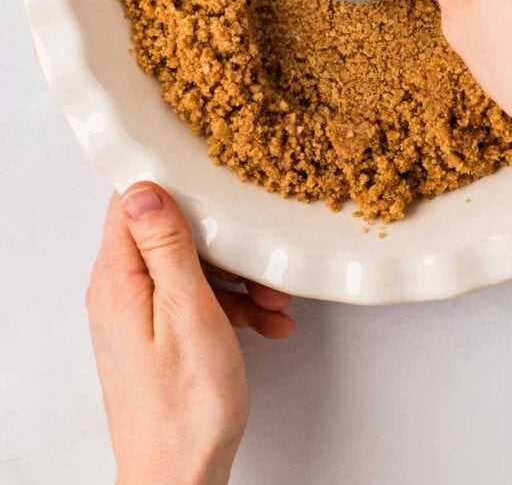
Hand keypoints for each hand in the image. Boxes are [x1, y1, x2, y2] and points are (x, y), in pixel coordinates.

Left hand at [87, 183, 293, 484]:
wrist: (179, 479)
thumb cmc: (185, 408)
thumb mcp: (188, 311)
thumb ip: (166, 246)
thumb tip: (144, 189)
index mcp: (119, 279)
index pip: (130, 202)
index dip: (170, 181)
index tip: (209, 175)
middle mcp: (121, 292)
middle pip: (170, 234)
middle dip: (222, 240)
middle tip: (259, 254)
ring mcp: (139, 315)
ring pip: (190, 269)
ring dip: (236, 278)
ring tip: (273, 302)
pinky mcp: (158, 337)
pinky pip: (195, 302)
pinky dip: (231, 308)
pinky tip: (266, 324)